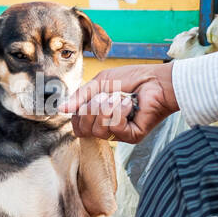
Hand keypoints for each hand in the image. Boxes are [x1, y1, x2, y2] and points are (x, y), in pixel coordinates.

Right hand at [64, 63, 178, 143]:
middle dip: (92, 108)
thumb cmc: (131, 79)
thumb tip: (61, 108)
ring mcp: (119, 134)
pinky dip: (121, 111)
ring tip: (120, 98)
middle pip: (84, 130)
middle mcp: (107, 128)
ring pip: (98, 130)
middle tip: (106, 96)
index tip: (87, 100)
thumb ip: (80, 96)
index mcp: (98, 117)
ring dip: (108, 108)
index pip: (78, 127)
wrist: (155, 80)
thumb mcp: (100, 83)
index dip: (78, 114)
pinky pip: (115, 128)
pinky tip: (130, 104)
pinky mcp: (132, 136)